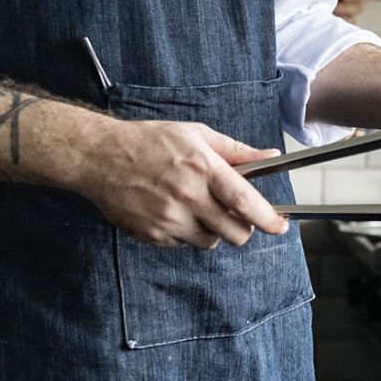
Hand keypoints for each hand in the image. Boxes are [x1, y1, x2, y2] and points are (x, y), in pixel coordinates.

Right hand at [78, 119, 289, 249]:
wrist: (100, 157)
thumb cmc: (151, 141)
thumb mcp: (197, 135)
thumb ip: (236, 151)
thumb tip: (271, 156)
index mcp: (202, 168)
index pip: (245, 202)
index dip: (268, 219)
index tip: (281, 225)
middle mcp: (187, 197)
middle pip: (234, 232)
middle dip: (244, 228)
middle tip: (238, 215)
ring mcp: (168, 219)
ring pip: (211, 242)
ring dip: (214, 231)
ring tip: (199, 207)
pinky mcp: (152, 235)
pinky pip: (184, 245)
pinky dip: (188, 233)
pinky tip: (175, 211)